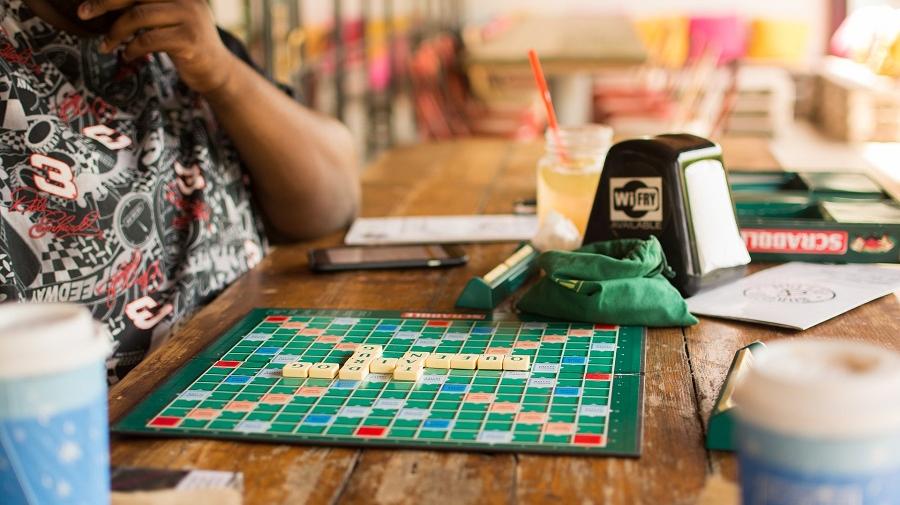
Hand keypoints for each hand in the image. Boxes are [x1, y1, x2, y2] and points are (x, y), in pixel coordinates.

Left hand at [78, 0, 237, 93]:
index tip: (88, 4)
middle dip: (103, 2)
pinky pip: (148, 40)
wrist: (217, 71)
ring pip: (138, 16)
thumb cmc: (186, 44)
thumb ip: (146, 6)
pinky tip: (128, 55)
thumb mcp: (169, 18)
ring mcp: (189, 17)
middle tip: (82, 14)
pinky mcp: (189, 40)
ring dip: (115, 32)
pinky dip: (131, 48)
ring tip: (106, 45)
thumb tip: (104, 3)